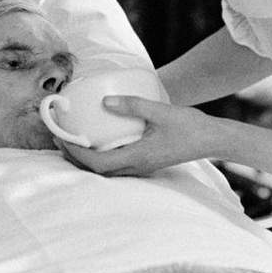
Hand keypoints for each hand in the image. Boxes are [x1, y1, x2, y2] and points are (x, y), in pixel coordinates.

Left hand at [55, 95, 217, 176]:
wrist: (212, 139)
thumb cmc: (189, 126)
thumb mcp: (160, 110)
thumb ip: (132, 105)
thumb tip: (104, 100)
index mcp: (138, 157)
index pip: (97, 163)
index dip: (75, 153)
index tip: (62, 138)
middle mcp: (137, 167)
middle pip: (96, 171)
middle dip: (74, 157)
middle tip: (59, 138)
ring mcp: (142, 167)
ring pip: (105, 170)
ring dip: (85, 159)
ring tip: (71, 140)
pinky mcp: (145, 162)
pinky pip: (116, 165)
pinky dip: (99, 156)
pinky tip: (97, 142)